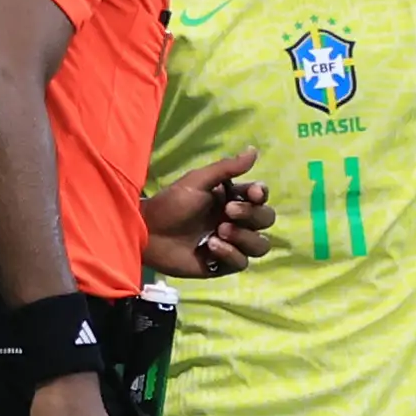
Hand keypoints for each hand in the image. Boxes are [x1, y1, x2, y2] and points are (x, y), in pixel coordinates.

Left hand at [144, 148, 274, 277]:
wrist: (148, 232)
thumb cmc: (170, 203)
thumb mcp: (198, 181)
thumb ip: (227, 168)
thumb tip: (254, 150)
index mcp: (232, 199)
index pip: (261, 198)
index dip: (261, 196)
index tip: (252, 194)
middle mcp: (236, 222)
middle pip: (266, 220)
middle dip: (251, 215)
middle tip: (227, 212)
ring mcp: (231, 244)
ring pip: (260, 245)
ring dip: (244, 237)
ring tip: (219, 231)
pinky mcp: (222, 265)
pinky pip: (242, 262)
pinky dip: (230, 253)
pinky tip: (209, 246)